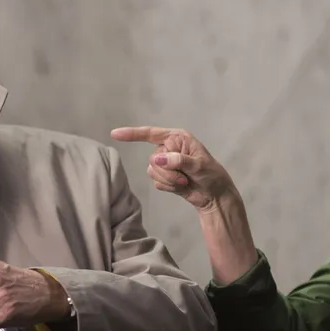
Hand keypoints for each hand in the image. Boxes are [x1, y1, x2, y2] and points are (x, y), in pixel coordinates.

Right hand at [110, 126, 236, 211]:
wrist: (214, 196)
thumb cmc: (212, 175)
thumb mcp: (199, 165)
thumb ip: (179, 160)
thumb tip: (158, 159)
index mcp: (177, 138)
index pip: (151, 134)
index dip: (132, 134)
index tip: (115, 134)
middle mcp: (169, 148)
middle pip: (152, 159)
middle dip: (167, 171)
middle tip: (184, 176)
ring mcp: (165, 163)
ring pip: (152, 171)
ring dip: (168, 179)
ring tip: (184, 181)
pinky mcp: (164, 177)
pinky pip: (156, 182)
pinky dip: (168, 186)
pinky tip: (181, 186)